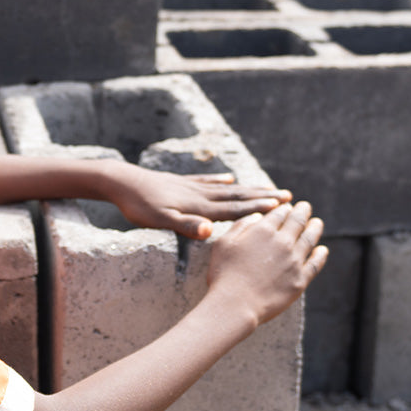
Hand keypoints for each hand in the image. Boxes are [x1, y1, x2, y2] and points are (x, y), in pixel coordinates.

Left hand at [93, 161, 292, 239]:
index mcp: (199, 207)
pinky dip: (221, 181)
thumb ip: (186, 226)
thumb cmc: (139, 206)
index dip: (258, 209)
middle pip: (237, 196)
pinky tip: (230, 178)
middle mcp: (200, 195)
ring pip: (227, 189)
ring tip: (268, 187)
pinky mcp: (182, 183)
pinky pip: (208, 182)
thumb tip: (211, 232)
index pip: (234, 209)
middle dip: (263, 197)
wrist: (121, 182)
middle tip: (288, 196)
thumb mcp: (160, 220)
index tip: (282, 207)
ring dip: (249, 189)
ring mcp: (192, 187)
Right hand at [206, 201, 327, 328]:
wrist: (236, 304)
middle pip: (297, 222)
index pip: (279, 212)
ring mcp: (294, 261)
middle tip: (305, 207)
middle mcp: (283, 242)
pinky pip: (315, 264)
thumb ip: (241, 226)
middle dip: (302, 211)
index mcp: (263, 230)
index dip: (284, 208)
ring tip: (317, 222)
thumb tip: (257, 216)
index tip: (286, 206)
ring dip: (315, 228)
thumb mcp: (223, 244)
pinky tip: (323, 250)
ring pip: (310, 239)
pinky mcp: (300, 279)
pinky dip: (321, 255)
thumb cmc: (224, 274)